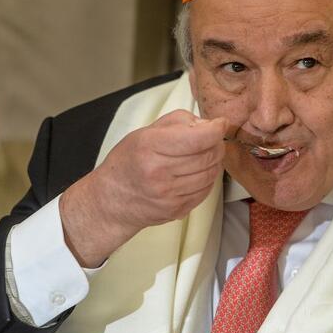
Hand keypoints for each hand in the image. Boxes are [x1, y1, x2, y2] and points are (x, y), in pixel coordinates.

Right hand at [60, 110, 228, 266]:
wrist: (112, 200)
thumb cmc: (128, 161)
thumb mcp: (144, 132)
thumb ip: (178, 122)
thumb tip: (208, 124)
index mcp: (150, 147)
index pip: (198, 138)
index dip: (216, 129)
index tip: (220, 124)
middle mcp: (159, 172)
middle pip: (208, 156)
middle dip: (216, 144)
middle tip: (212, 139)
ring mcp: (169, 195)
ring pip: (211, 174)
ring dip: (214, 162)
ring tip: (205, 155)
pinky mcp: (177, 210)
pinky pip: (206, 191)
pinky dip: (208, 179)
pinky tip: (198, 172)